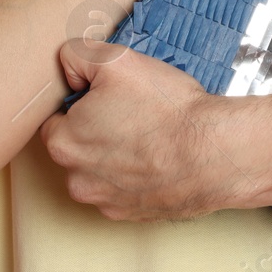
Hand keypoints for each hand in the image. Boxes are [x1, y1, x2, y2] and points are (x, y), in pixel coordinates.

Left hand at [38, 39, 252, 221]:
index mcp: (64, 143)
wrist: (214, 152)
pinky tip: (158, 159)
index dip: (82, 103)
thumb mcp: (116, 60)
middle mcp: (77, 180)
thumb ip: (77, 56)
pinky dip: (136, 177)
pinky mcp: (132, 215)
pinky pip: (124, 191)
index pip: (56, 119)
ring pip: (100, 171)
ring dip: (116, 156)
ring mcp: (105, 202)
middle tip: (132, 113)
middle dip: (97, 130)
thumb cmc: (166, 109)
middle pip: (77, 147)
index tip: (108, 98)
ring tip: (149, 136)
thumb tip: (67, 66)